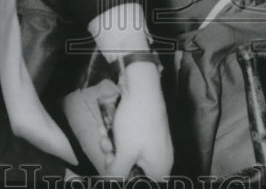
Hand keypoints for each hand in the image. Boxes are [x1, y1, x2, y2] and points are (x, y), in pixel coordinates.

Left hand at [102, 63, 171, 178]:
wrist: (142, 87)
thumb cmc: (137, 121)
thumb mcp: (124, 152)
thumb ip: (117, 174)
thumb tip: (110, 182)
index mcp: (160, 167)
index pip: (144, 185)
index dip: (127, 181)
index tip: (115, 173)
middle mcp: (159, 157)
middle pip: (134, 171)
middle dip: (116, 163)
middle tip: (108, 154)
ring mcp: (152, 143)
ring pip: (128, 155)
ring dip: (112, 148)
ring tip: (105, 136)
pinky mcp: (145, 130)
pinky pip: (129, 141)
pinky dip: (117, 137)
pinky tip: (106, 128)